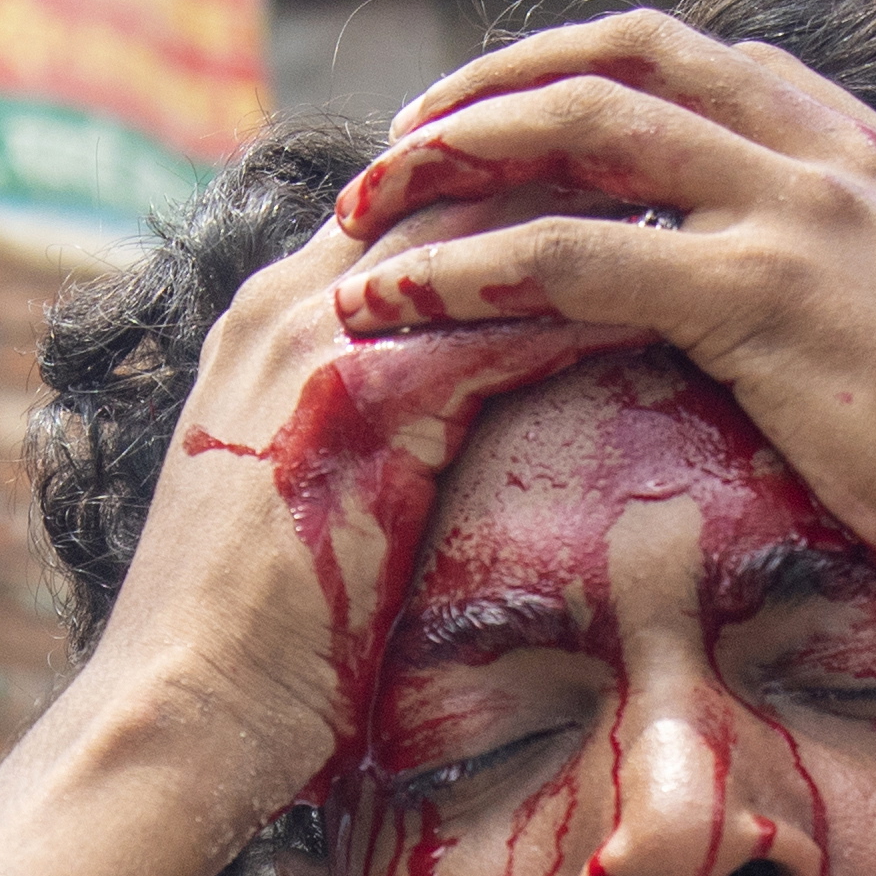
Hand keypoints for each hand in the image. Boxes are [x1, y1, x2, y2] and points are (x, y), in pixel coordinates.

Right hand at [86, 211, 645, 804]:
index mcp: (265, 320)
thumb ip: (358, 444)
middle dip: (560, 160)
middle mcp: (283, 306)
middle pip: (443, 181)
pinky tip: (677, 306)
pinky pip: (503, 329)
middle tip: (676, 159)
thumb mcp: (299, 506)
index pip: (400, 201)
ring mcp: (315, 344)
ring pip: (480, 230)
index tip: (605, 176)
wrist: (177, 715)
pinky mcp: (360, 406)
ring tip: (698, 207)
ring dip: (592, 213)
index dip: (500, 179)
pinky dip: (593, 308)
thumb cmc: (245, 648)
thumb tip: (435, 452)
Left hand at [325, 9, 875, 629]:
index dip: (603, 79)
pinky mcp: (759, 297)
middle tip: (408, 148)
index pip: (721, 69)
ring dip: (452, 159)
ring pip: (579, 130)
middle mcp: (836, 162)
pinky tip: (393, 306)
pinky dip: (464, 271)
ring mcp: (798, 215)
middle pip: (630, 57)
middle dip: (501, 88)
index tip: (524, 124)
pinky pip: (569, 257)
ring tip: (363, 216)